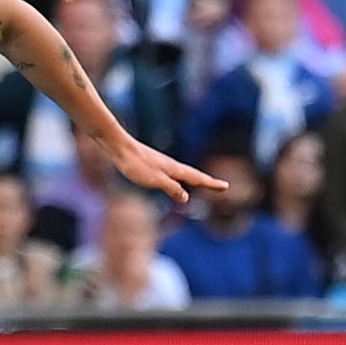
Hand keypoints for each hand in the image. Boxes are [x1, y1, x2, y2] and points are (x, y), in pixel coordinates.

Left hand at [99, 130, 221, 204]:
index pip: (197, 178)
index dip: (211, 184)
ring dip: (196, 179)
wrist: (119, 147)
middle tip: (220, 186)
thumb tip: (186, 197)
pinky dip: (181, 178)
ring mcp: (162, 164)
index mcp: (174, 170)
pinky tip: (175, 180)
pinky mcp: (153, 164)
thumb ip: (172, 189)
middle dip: (208, 182)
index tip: (226, 186)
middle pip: (194, 175)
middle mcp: (171, 165)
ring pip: (184, 173)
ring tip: (203, 183)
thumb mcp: (155, 180)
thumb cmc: (136, 164)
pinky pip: (173, 173)